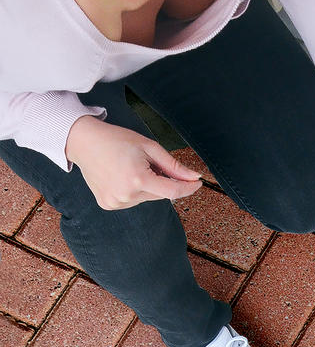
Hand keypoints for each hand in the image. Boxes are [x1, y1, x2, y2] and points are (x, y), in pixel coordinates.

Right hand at [66, 115, 202, 209]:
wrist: (84, 143)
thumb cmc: (117, 140)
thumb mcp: (150, 147)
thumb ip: (174, 166)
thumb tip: (194, 177)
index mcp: (137, 179)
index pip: (173, 191)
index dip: (188, 188)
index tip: (198, 183)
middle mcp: (125, 195)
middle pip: (160, 194)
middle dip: (164, 181)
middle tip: (150, 163)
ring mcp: (115, 202)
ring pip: (147, 198)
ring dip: (149, 186)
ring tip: (132, 168)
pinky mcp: (108, 205)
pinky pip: (133, 200)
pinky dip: (136, 191)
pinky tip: (123, 176)